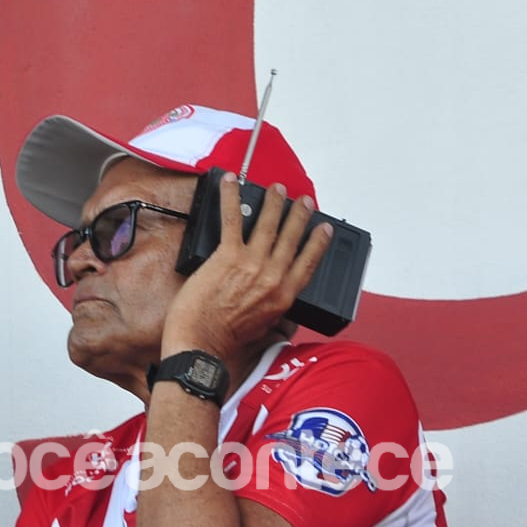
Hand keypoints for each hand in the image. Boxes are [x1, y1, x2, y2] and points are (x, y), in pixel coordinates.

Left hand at [161, 174, 332, 363]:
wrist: (202, 344)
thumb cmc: (226, 341)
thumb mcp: (264, 330)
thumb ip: (276, 315)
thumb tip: (282, 315)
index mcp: (284, 296)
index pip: (309, 262)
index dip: (318, 242)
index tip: (324, 228)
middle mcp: (272, 277)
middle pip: (291, 238)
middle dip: (299, 215)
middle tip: (303, 201)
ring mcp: (251, 264)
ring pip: (268, 224)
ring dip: (274, 203)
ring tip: (277, 189)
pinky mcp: (227, 256)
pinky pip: (232, 219)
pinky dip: (231, 197)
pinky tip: (231, 182)